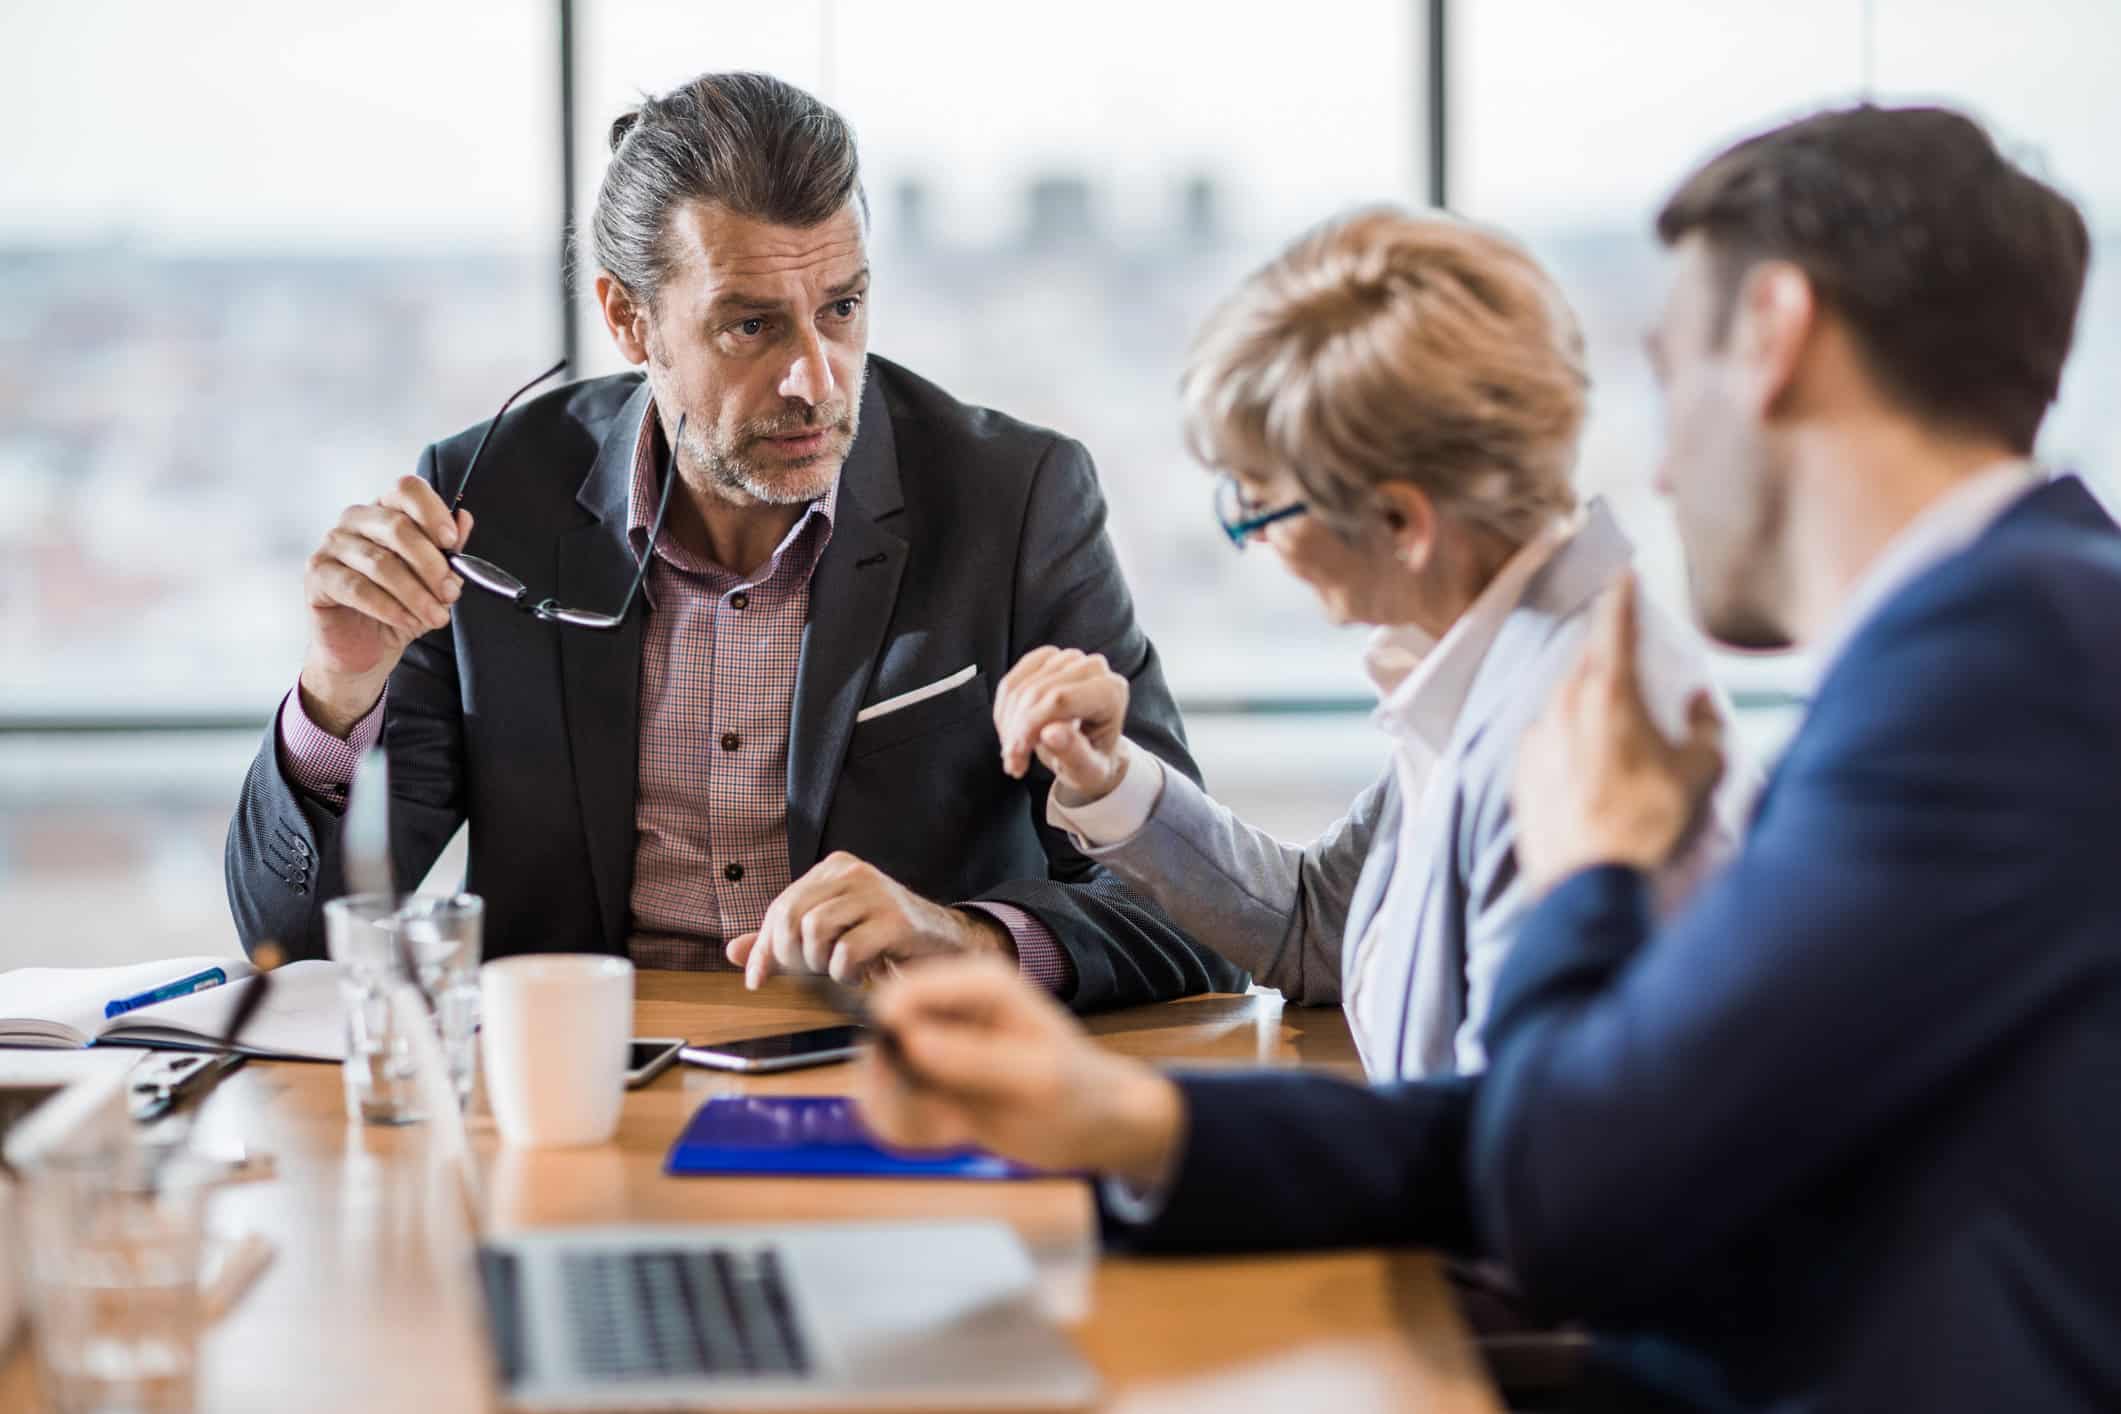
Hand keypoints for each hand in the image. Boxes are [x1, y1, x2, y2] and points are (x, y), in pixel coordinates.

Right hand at [299, 475, 471, 735]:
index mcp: (387, 510)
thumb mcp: (434, 580)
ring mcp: (332, 545)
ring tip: (437, 617)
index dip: (431, 511)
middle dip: (431, 564)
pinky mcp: (317, 575)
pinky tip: (407, 621)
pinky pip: (357, 588)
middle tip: (450, 594)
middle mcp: (356, 520)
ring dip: (415, 593)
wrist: (367, 647)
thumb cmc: (401, 606)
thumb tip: (464, 519)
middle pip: (397, 526)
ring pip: (380, 562)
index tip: (451, 541)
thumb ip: (449, 550)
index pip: (407, 490)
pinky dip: (388, 607)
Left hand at [724, 852, 1011, 987]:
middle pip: (792, 917)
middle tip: (811, 975)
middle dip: (792, 957)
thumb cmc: (882, 940)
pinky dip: (846, 973)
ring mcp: (877, 892)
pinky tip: (863, 974)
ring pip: (815, 931)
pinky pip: (847, 952)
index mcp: (834, 868)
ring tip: (840, 971)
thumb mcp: (829, 935)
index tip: (758, 980)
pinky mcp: (897, 920)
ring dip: (820, 965)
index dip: (764, 948)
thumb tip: (732, 952)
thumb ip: (782, 941)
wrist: (945, 944)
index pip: (780, 906)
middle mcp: (853, 872)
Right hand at [853, 955, 1185, 1186]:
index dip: (890, 1040)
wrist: (1095, 1124)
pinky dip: (911, 1130)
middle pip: (875, 1039)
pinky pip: (887, 1107)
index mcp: (978, 984)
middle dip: (900, 1091)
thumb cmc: (1080, 1094)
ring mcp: (933, 1042)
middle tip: (948, 1121)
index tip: (918, 1085)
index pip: (899, 995)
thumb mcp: (1037, 1080)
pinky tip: (952, 1134)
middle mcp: (948, 1007)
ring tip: (956, 1130)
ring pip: (874, 1080)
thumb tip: (910, 1040)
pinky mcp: (926, 1078)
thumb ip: (974, 1058)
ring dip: (907, 1116)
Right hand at [993, 646, 1129, 805]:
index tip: (1017, 756)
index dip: (1031, 726)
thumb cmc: (1094, 763)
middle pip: (1036, 692)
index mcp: (1111, 692)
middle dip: (1017, 729)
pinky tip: (1011, 732)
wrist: (1092, 752)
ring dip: (1008, 723)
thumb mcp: (1089, 771)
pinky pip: (1012, 681)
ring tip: (1014, 752)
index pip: (1059, 699)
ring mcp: (1069, 660)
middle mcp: (1094, 668)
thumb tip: (1050, 733)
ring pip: (1019, 687)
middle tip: (1013, 761)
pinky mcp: (1048, 658)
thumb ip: (1074, 753)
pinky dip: (1004, 710)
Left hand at [1513, 573, 1726, 891]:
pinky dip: (1565, 729)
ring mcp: (1536, 738)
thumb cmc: (1650, 822)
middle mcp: (1564, 705)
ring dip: (1583, 689)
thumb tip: (1697, 701)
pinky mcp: (1521, 772)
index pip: (1615, 627)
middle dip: (1603, 645)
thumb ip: (1703, 726)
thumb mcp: (1698, 771)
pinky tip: (1582, 750)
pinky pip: (1546, 734)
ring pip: (1561, 696)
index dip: (1621, 597)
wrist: (1587, 882)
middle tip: (1621, 639)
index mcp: (1609, 693)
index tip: (1622, 573)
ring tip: (1607, 700)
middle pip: (1584, 659)